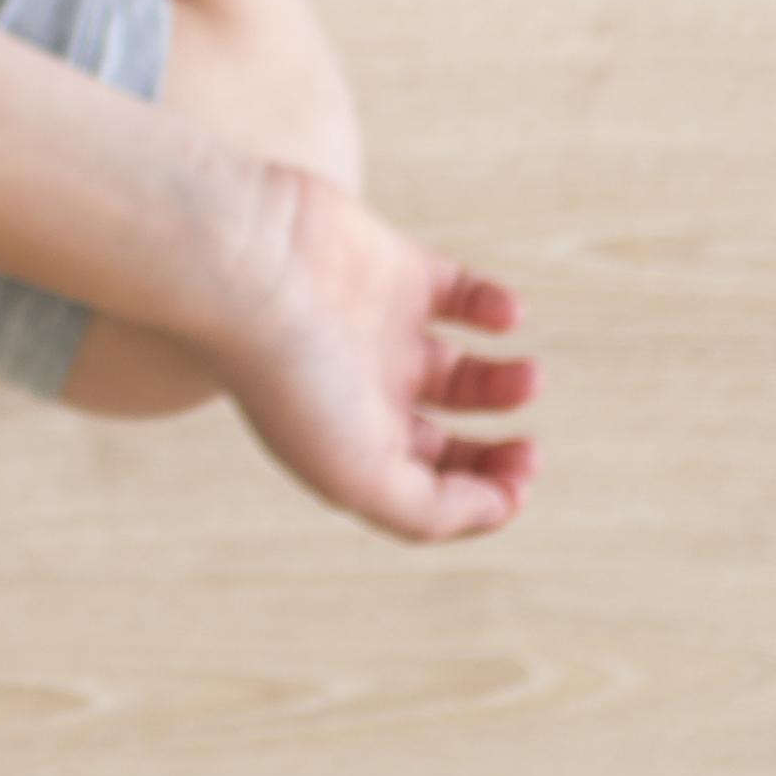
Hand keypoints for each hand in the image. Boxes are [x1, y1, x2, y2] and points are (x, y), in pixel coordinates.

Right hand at [195, 158, 540, 545]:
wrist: (246, 264)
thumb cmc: (290, 374)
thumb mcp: (357, 477)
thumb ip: (429, 511)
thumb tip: (497, 506)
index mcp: (350, 448)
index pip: (429, 489)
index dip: (483, 496)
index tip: (515, 484)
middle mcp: (366, 395)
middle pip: (450, 440)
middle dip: (498, 452)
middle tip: (529, 448)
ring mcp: (382, 331)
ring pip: (464, 372)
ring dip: (508, 382)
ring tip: (527, 378)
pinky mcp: (395, 269)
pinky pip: (464, 294)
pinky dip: (498, 307)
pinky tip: (505, 317)